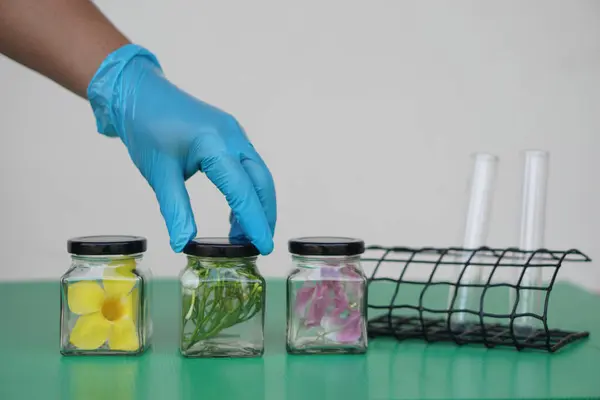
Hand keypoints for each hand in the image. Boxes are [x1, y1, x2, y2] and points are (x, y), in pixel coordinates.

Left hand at [87, 45, 275, 253]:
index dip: (254, 222)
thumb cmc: (146, 127)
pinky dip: (247, 191)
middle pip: (261, 182)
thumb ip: (175, 209)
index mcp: (216, 145)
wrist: (139, 92)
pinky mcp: (229, 135)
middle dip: (265, 215)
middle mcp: (233, 137)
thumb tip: (182, 243)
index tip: (263, 247)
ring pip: (258, 175)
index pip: (243, 191)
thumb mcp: (159, 173)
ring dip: (257, 204)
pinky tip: (235, 212)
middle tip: (260, 245)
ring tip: (246, 234)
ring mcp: (234, 134)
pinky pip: (247, 167)